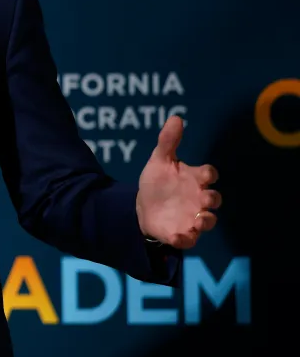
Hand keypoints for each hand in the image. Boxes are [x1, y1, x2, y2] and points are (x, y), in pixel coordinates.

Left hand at [136, 115, 221, 248]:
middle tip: (203, 198)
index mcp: (194, 179)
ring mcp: (191, 217)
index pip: (208, 174)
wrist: (142, 205)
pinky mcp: (181, 233)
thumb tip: (176, 117)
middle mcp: (198, 198)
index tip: (205, 174)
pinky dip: (186, 239)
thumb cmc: (158, 181)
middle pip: (214, 199)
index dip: (209, 174)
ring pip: (207, 221)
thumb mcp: (159, 160)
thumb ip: (168, 141)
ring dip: (206, 221)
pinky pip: (189, 239)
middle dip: (212, 199)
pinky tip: (178, 236)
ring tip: (198, 220)